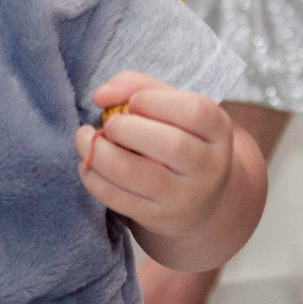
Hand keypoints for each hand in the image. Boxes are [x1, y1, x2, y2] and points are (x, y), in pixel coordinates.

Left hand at [76, 72, 267, 271]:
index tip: (134, 102)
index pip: (193, 111)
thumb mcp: (172, 106)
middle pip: (168, 145)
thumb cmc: (179, 137)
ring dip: (99, 152)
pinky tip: (88, 162)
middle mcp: (208, 165)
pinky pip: (116, 198)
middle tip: (109, 124)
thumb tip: (101, 95)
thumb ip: (137, 86)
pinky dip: (92, 177)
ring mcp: (184, 196)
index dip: (154, 100)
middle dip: (125, 128)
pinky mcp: (157, 217)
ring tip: (85, 138)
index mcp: (218, 130)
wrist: (200, 198)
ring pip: (135, 173)